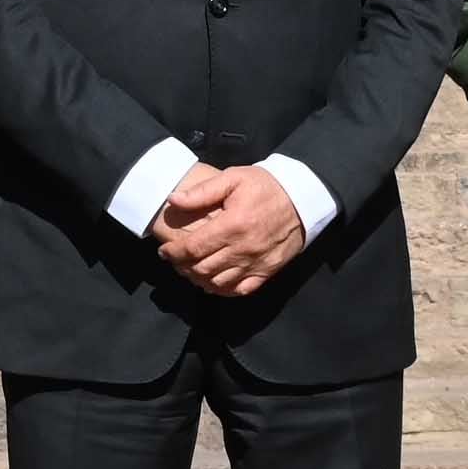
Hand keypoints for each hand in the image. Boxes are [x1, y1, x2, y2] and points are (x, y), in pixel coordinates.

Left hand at [153, 162, 308, 297]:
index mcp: (232, 225)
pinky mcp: (267, 271)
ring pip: (218, 283)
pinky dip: (223, 290)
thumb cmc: (266, 186)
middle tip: (175, 260)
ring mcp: (256, 263)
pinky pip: (240, 290)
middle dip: (182, 266)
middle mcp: (243, 249)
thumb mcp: (234, 178)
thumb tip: (173, 200)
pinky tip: (214, 283)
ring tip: (191, 270)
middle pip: (202, 268)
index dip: (173, 253)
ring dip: (199, 279)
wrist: (303, 198)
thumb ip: (203, 191)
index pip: (193, 248)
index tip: (164, 252)